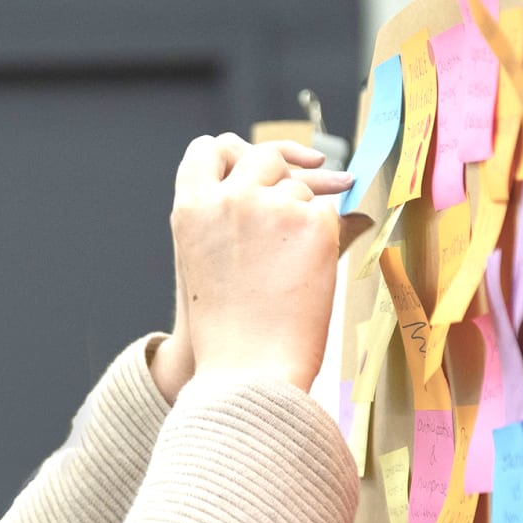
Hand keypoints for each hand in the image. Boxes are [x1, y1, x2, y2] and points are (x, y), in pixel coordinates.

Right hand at [150, 134, 350, 399]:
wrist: (245, 372)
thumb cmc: (226, 330)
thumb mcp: (210, 264)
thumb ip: (238, 216)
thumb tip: (306, 174)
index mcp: (190, 209)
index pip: (208, 149)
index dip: (238, 150)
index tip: (266, 161)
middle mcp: (227, 198)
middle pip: (264, 156)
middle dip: (288, 171)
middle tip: (317, 178)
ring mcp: (270, 207)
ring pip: (301, 188)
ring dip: (308, 215)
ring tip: (296, 269)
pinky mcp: (311, 222)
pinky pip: (331, 213)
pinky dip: (329, 238)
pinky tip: (313, 275)